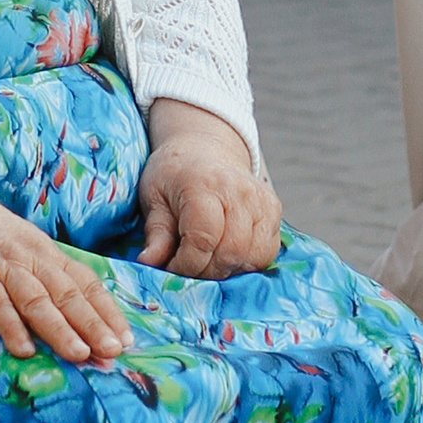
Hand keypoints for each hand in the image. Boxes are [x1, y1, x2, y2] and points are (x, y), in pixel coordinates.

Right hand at [0, 188, 131, 363]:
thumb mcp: (22, 250)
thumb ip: (45, 278)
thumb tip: (76, 316)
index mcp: (46, 253)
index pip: (85, 282)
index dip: (107, 310)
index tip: (126, 338)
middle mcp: (30, 257)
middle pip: (68, 292)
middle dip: (93, 324)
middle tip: (113, 351)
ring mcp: (2, 265)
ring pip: (37, 299)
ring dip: (60, 328)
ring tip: (80, 354)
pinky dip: (11, 326)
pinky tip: (24, 349)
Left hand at [138, 101, 280, 279]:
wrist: (205, 149)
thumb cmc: (175, 174)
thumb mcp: (154, 197)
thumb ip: (156, 233)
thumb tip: (149, 262)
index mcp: (203, 185)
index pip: (203, 239)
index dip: (186, 264)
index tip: (171, 268)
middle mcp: (238, 191)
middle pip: (231, 252)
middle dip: (206, 272)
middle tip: (188, 268)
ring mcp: (261, 200)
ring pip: (253, 256)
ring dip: (228, 269)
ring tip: (207, 261)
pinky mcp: (274, 210)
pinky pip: (267, 251)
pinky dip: (247, 262)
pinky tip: (227, 254)